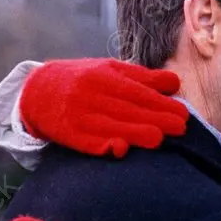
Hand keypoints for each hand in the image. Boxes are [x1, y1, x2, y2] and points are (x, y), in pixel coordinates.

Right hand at [20, 58, 188, 157]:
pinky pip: (85, 141)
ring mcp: (75, 114)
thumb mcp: (110, 70)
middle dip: (155, 119)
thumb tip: (175, 83)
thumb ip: (143, 78)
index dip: (160, 103)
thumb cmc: (84, 80)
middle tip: (180, 128)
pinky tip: (119, 149)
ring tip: (158, 139)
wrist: (37, 90)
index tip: (183, 114)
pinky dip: (102, 146)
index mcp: (102, 76)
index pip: (136, 92)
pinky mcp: (65, 133)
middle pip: (126, 109)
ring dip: (134, 133)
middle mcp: (89, 94)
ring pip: (108, 125)